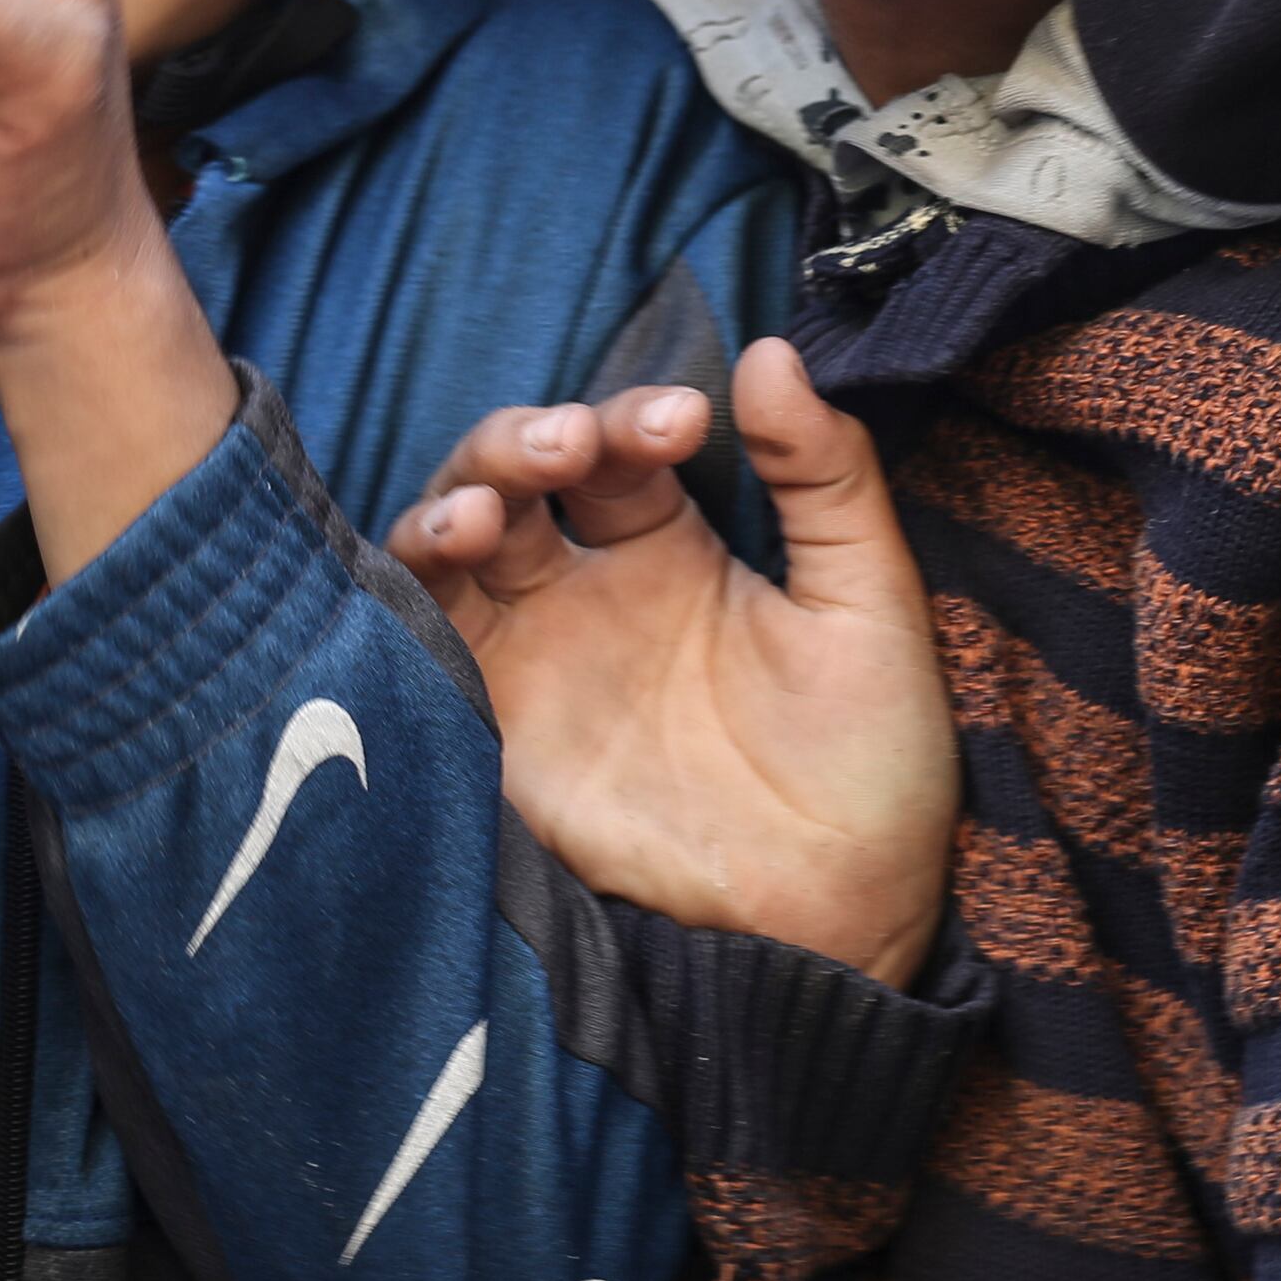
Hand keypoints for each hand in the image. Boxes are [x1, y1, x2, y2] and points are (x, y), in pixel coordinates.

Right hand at [389, 346, 956, 985]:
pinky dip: (412, 582)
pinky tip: (447, 550)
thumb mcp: (869, 606)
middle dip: (533, 438)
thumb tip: (775, 352)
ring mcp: (530, 658)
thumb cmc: (869, 773)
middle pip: (520, 474)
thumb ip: (827, 477)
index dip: (636, 412)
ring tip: (494, 506)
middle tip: (577, 447)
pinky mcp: (488, 729)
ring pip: (454, 538)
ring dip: (461, 496)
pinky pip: (420, 638)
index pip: (624, 445)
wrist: (832, 928)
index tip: (683, 417)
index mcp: (676, 551)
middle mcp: (588, 592)